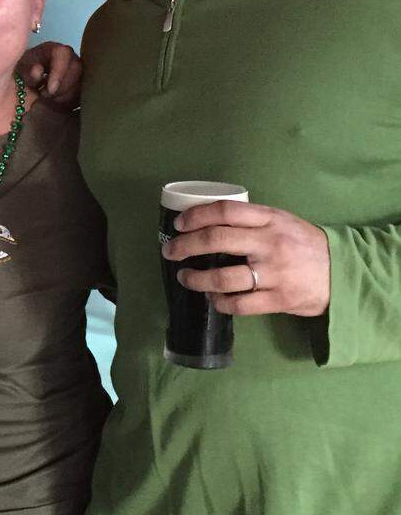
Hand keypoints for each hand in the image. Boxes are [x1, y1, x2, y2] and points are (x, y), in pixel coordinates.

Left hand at [19, 41, 81, 107]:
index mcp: (53, 49)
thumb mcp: (20, 72)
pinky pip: (82, 93)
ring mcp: (77, 70)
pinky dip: (70, 101)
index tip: (50, 89)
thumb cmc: (23, 76)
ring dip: (65, 94)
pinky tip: (56, 101)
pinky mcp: (80, 84)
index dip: (59, 71)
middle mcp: (69, 57)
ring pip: (82, 82)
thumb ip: (28, 71)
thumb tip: (38, 71)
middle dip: (62, 86)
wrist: (27, 89)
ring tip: (49, 98)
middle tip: (47, 95)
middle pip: (77, 68)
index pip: (63, 53)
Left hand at [162, 201, 329, 316]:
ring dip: (196, 279)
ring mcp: (274, 273)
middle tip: (170, 252)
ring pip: (223, 277)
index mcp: (270, 220)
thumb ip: (251, 221)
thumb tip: (207, 222)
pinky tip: (213, 298)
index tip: (179, 224)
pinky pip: (239, 304)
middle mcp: (270, 244)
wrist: (343, 273)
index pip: (225, 211)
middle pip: (216, 240)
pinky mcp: (279, 299)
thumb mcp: (282, 222)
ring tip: (185, 278)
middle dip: (185, 246)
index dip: (196, 216)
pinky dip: (220, 302)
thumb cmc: (304, 245)